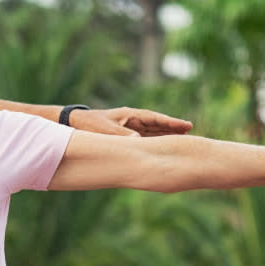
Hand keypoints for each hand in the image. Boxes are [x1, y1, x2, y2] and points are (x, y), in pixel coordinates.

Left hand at [71, 106, 193, 136]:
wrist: (73, 124)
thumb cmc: (88, 124)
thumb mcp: (105, 130)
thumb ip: (121, 135)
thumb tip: (138, 142)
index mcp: (130, 115)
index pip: (155, 119)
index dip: (170, 123)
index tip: (186, 126)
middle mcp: (132, 121)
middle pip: (157, 125)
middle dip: (172, 128)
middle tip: (190, 131)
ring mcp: (129, 129)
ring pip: (151, 133)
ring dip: (165, 136)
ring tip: (182, 140)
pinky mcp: (124, 137)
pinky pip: (142, 140)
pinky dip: (152, 144)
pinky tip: (162, 149)